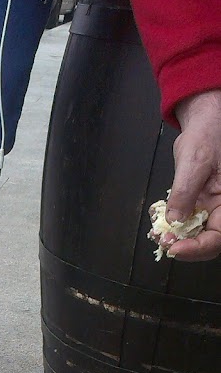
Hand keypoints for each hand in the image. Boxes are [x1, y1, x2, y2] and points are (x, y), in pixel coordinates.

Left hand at [164, 89, 220, 261]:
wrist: (203, 123)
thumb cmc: (208, 135)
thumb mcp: (195, 161)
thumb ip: (185, 192)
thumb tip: (174, 221)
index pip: (218, 237)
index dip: (198, 248)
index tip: (175, 248)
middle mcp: (220, 209)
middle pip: (206, 241)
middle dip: (184, 246)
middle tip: (163, 242)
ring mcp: (207, 209)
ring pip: (193, 236)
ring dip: (174, 239)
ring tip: (158, 233)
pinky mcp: (195, 206)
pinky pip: (184, 224)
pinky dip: (169, 227)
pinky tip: (158, 222)